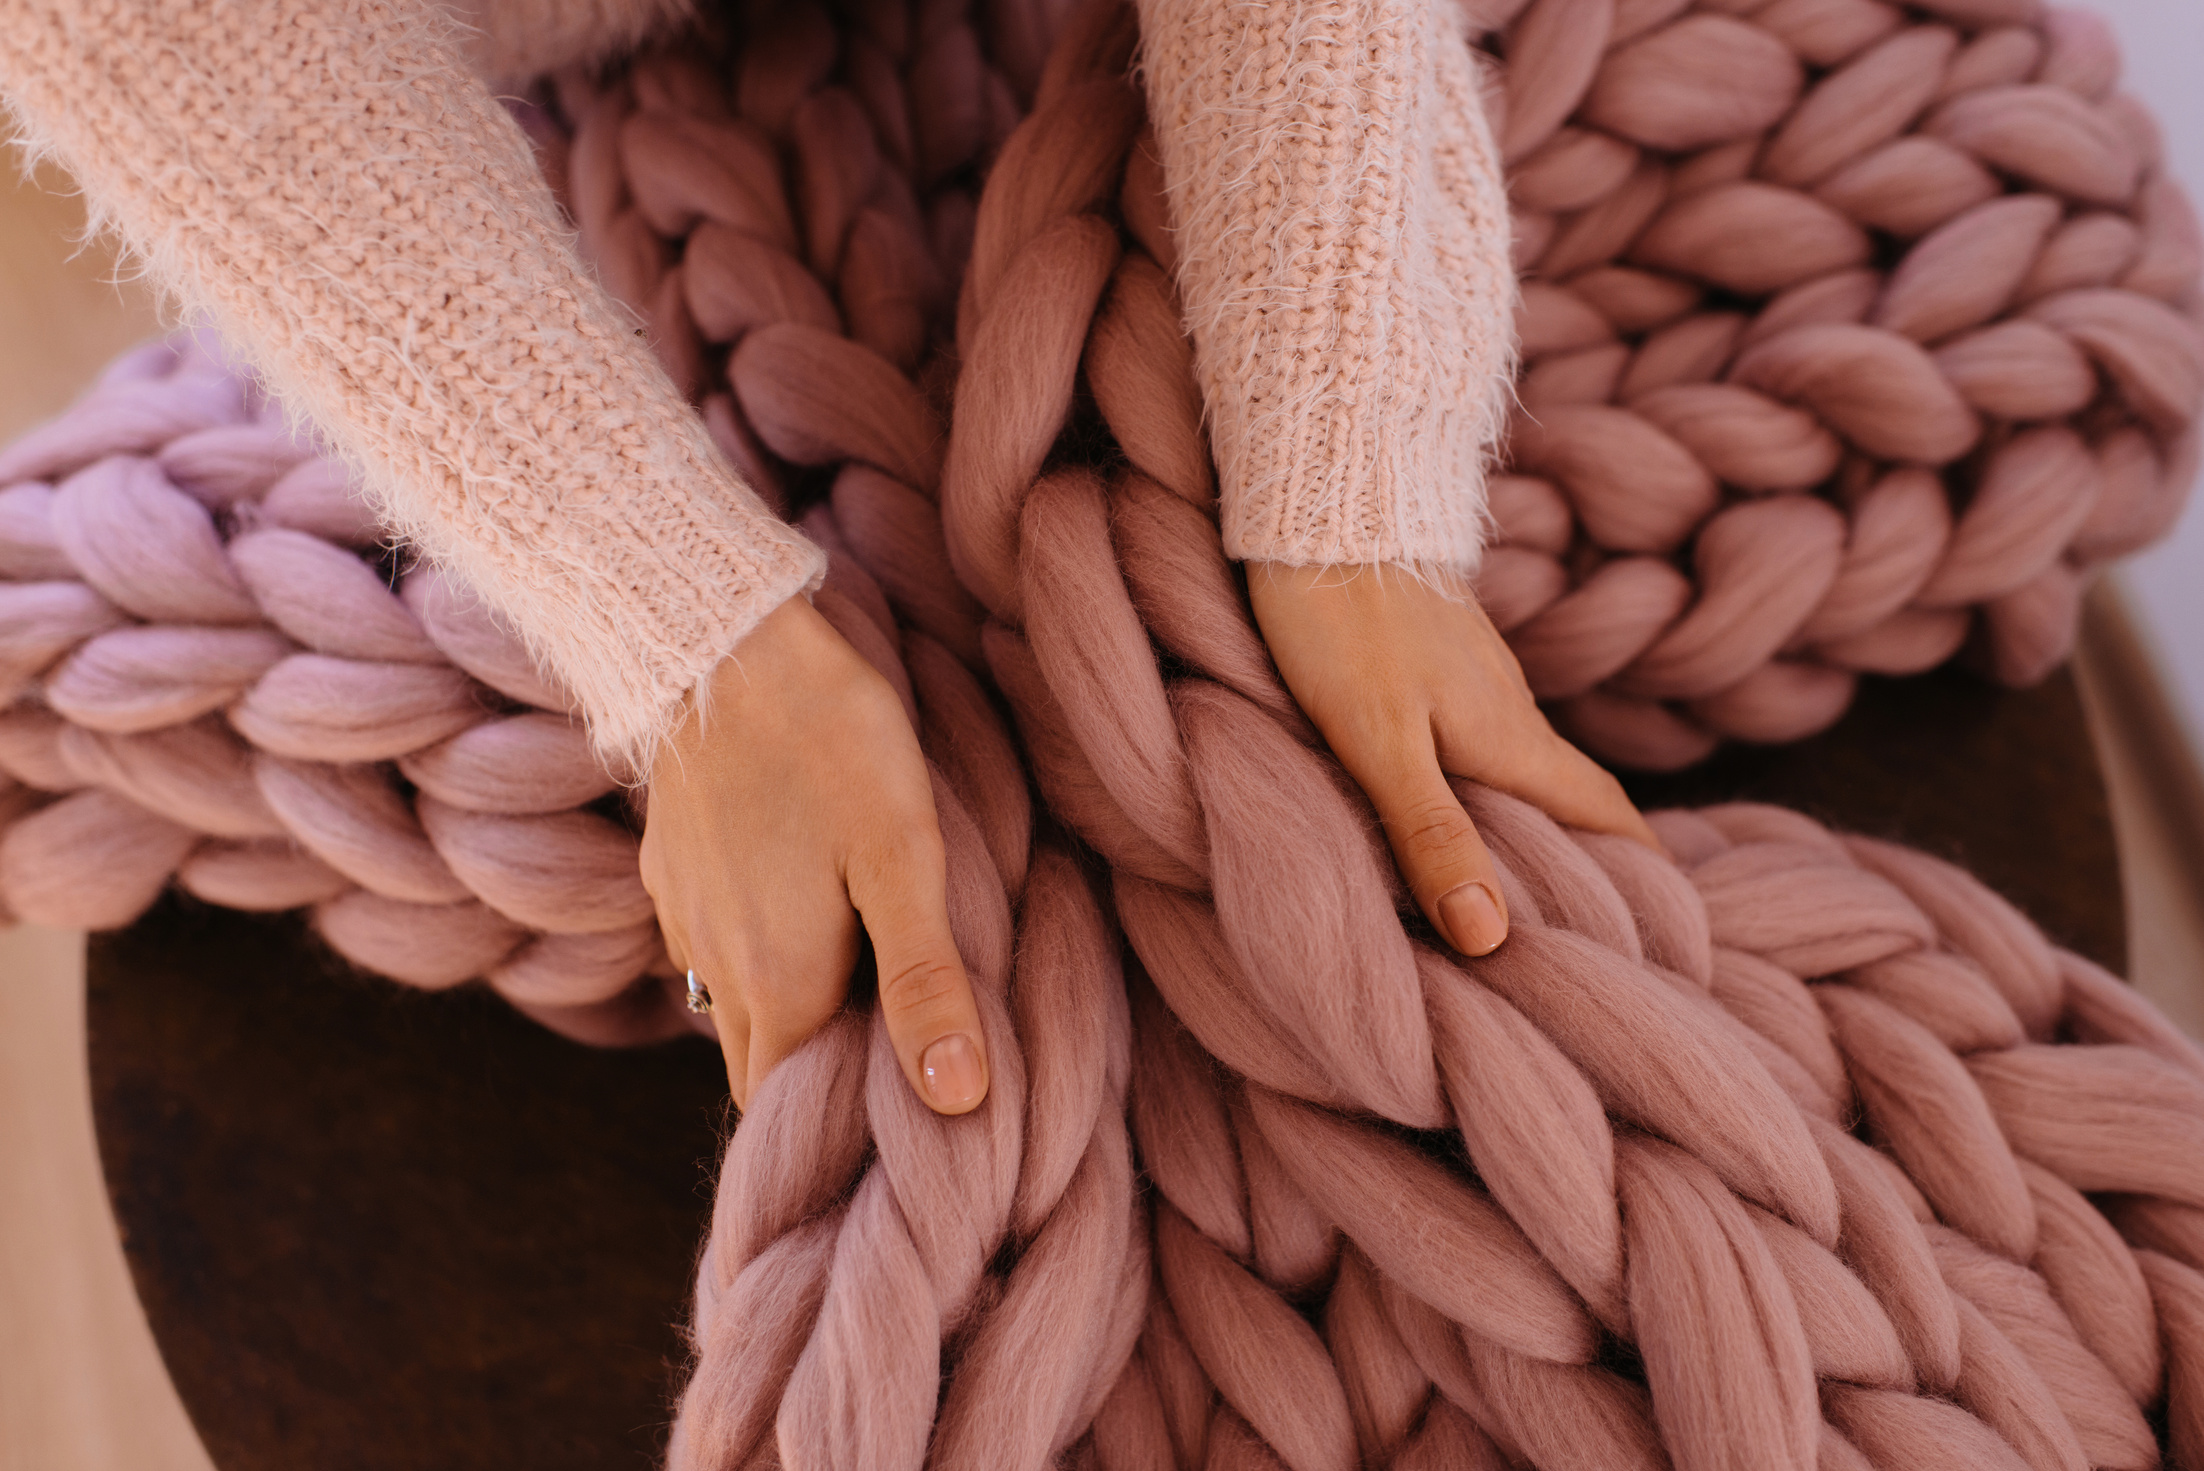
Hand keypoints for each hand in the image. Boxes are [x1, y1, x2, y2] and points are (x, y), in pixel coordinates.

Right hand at [639, 596, 988, 1114]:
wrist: (719, 644)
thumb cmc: (830, 744)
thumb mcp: (903, 860)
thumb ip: (926, 982)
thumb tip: (959, 1100)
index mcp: (778, 986)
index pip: (793, 1112)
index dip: (845, 1128)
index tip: (904, 1116)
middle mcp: (717, 970)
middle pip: (763, 1069)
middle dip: (819, 1083)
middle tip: (896, 1055)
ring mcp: (682, 918)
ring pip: (735, 1007)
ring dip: (790, 1015)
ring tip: (866, 980)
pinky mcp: (668, 870)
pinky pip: (711, 946)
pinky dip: (756, 955)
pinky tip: (806, 907)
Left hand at [1248, 562, 1657, 957]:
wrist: (1323, 503)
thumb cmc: (1347, 623)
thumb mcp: (1382, 743)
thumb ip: (1432, 835)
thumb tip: (1490, 936)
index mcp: (1514, 740)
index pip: (1604, 814)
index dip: (1638, 871)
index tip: (1665, 926)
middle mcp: (1509, 713)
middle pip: (1568, 800)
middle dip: (1589, 865)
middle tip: (1593, 935)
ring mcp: (1475, 683)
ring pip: (1521, 770)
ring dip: (1529, 827)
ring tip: (1513, 892)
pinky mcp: (1436, 663)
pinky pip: (1479, 741)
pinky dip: (1482, 789)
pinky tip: (1449, 809)